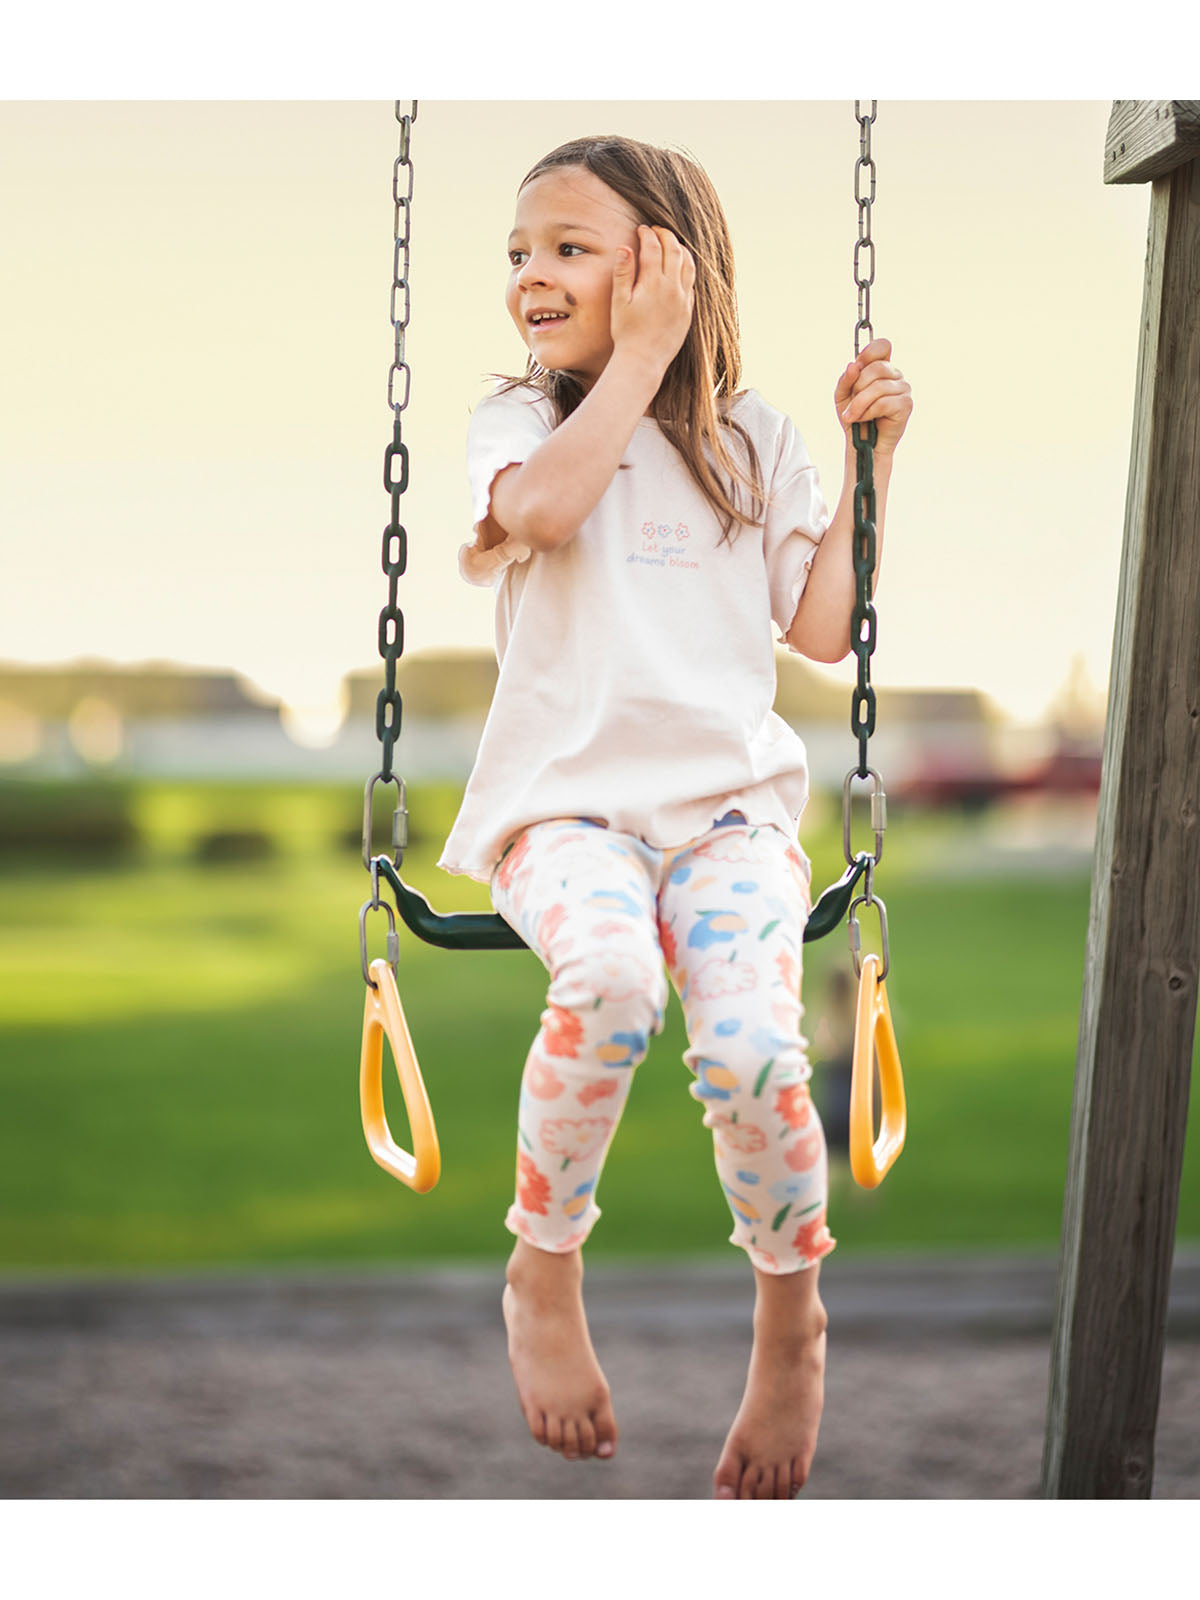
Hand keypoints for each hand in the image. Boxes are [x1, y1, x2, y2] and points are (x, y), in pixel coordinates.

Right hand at [610, 225, 695, 378]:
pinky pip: (692, 282)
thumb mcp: (619, 302)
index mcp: (653, 284)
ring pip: (688, 263)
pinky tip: (679, 268)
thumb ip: (623, 273)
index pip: (654, 247)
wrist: (643, 361)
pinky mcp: (688, 311)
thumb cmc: (626, 333)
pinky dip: (687, 268)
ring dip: (680, 249)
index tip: (641, 229)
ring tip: (670, 244)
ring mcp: (683, 299)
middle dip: (665, 235)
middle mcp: (672, 288)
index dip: (647, 234)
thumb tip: (624, 247)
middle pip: (674, 250)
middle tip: (656, 231)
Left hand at [835, 337, 911, 455]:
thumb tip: (853, 365)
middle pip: (877, 368)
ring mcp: (903, 389)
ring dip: (859, 404)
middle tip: (850, 403)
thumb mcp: (843, 395)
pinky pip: (883, 403)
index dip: (868, 353)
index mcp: (882, 368)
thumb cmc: (854, 417)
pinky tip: (864, 419)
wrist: (862, 443)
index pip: (883, 346)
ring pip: (878, 387)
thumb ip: (846, 379)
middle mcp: (895, 375)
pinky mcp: (906, 405)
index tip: (856, 368)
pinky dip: (868, 412)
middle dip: (858, 387)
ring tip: (852, 416)